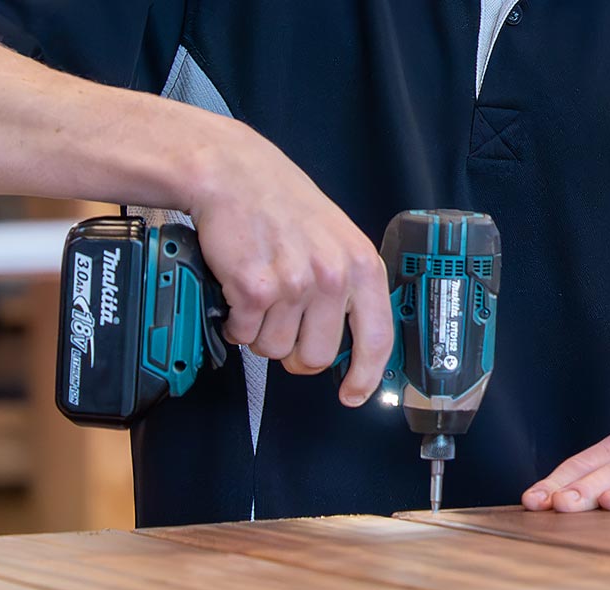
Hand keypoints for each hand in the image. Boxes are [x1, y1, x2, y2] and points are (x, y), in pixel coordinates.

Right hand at [184, 124, 392, 406]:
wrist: (233, 175)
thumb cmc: (280, 203)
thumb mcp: (334, 238)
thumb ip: (346, 285)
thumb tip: (346, 340)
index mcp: (360, 265)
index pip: (376, 339)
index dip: (364, 376)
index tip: (351, 394)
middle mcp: (332, 276)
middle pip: (315, 357)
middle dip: (292, 352)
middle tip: (279, 329)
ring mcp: (294, 284)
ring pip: (273, 349)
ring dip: (258, 333)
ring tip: (256, 297)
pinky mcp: (255, 289)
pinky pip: (243, 335)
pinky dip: (234, 323)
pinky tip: (235, 294)